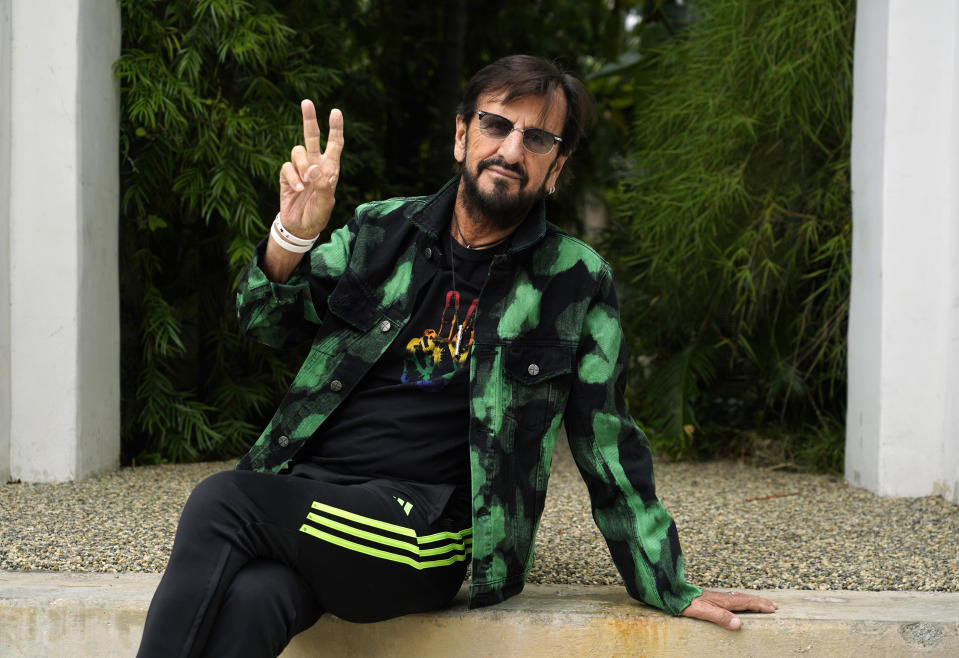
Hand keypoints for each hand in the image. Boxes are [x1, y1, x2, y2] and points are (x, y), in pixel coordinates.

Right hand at [278, 100, 343, 238]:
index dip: (335, 128)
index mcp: (330, 168)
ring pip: (298, 151)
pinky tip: (297, 190)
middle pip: (312, 136)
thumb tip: (314, 170)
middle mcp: (315, 164)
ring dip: (302, 164)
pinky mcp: (287, 175)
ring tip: (305, 181)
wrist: (300, 227)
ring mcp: (300, 169)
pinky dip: (292, 177)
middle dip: (309, 119)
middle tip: (307, 102)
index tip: (336, 112)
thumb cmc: (318, 215)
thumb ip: (322, 186)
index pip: (334, 144)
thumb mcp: (325, 203)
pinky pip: (287, 167)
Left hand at [680, 590, 777, 629]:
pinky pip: (732, 599)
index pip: (746, 602)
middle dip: (760, 601)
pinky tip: (738, 604)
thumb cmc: (686, 603)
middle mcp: (723, 597)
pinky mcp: (711, 598)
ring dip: (752, 600)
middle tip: (773, 605)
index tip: (773, 608)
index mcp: (724, 601)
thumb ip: (720, 617)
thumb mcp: (703, 612)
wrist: (673, 594)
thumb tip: (739, 624)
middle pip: (745, 598)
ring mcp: (717, 597)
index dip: (760, 605)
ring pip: (739, 597)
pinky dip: (741, 600)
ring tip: (761, 603)